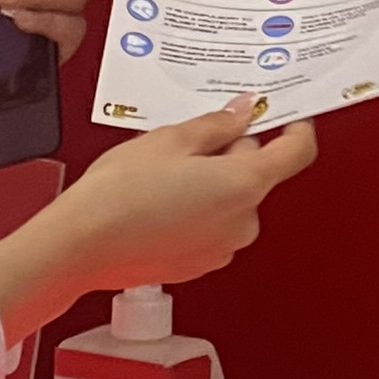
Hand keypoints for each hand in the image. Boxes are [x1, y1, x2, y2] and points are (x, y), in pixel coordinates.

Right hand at [0, 96, 319, 336]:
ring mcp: (221, 248)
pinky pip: (211, 226)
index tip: (285, 116)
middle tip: (189, 139)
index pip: (296, 153)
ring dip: (210, 183)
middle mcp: (242, 223)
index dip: (295, 128)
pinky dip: (196, 209)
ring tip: (164, 172)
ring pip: (231, 201)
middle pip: (256, 175)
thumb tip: (241, 114)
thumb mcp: (171, 139)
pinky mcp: (199, 264)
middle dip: (230, 153)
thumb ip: (217, 124)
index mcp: (244, 186)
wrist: (82, 246)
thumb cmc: (120, 194)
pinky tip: (159, 199)